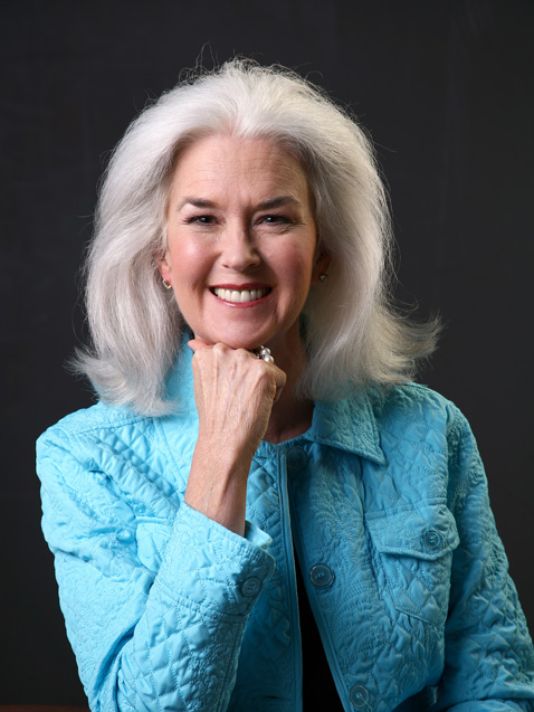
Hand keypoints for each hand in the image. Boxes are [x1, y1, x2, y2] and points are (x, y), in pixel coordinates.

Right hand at [188, 339, 285, 456]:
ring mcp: (243, 360)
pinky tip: (257, 406)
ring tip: (245, 403)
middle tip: (236, 400)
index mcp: (206, 353)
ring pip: (264, 366)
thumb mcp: (202, 383)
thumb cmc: (215, 418)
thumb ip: (204, 359)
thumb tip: (195, 341)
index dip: (233, 376)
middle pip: (249, 357)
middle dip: (247, 377)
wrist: (223, 442)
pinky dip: (275, 394)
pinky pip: (280, 377)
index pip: (232, 354)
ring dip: (261, 384)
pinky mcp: (264, 371)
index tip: (226, 394)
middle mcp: (223, 351)